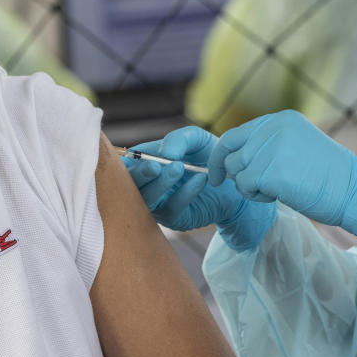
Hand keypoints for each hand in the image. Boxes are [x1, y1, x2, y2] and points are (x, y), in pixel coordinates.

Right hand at [124, 126, 275, 250]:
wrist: (233, 180)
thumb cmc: (207, 155)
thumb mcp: (195, 139)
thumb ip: (178, 139)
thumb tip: (166, 153)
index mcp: (144, 163)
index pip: (124, 165)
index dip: (128, 164)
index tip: (145, 158)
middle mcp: (146, 184)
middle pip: (130, 184)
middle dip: (141, 175)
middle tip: (155, 166)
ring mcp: (158, 202)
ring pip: (149, 198)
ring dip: (162, 183)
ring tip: (180, 168)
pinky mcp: (173, 218)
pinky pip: (173, 207)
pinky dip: (186, 193)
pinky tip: (200, 180)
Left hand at [209, 110, 356, 245]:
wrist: (356, 192)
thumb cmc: (329, 176)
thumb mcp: (296, 147)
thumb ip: (267, 145)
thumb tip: (232, 158)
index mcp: (279, 119)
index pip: (234, 135)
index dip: (221, 156)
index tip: (217, 174)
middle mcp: (272, 128)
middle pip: (229, 153)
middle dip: (232, 174)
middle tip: (248, 188)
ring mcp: (270, 148)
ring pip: (236, 171)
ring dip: (249, 187)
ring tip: (276, 190)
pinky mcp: (269, 171)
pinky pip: (245, 187)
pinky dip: (257, 196)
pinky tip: (279, 196)